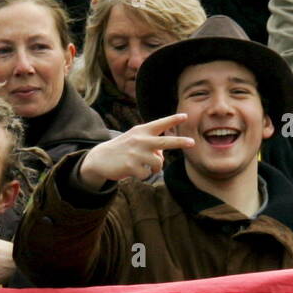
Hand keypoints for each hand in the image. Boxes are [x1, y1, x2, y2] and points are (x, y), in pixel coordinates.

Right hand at [79, 114, 193, 189]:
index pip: (160, 123)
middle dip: (180, 142)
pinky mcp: (131, 166)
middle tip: (192, 143)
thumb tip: (162, 157)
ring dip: (155, 167)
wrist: (99, 159)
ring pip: (158, 163)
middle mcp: (140, 140)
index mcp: (142, 131)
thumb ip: (151, 145)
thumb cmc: (122, 149)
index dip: (173, 120)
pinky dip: (143, 175)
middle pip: (165, 142)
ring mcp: (136, 153)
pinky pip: (147, 174)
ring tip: (145, 166)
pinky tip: (133, 171)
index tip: (185, 116)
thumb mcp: (135, 141)